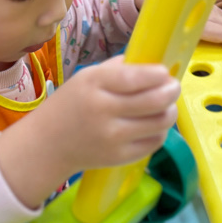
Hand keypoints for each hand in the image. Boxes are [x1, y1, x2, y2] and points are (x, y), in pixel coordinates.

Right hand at [0, 56, 178, 207]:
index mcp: (95, 84)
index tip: (164, 72)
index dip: (158, 74)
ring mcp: (113, 137)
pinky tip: (153, 124)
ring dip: (171, 111)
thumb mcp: (86, 78)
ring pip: (160, 122)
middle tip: (173, 87)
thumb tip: (152, 65)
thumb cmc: (69, 105)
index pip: (137, 77)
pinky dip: (160, 131)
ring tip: (167, 106)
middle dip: (172, 91)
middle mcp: (104, 110)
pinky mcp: (120, 157)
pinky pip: (154, 142)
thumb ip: (118, 69)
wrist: (48, 144)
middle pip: (155, 100)